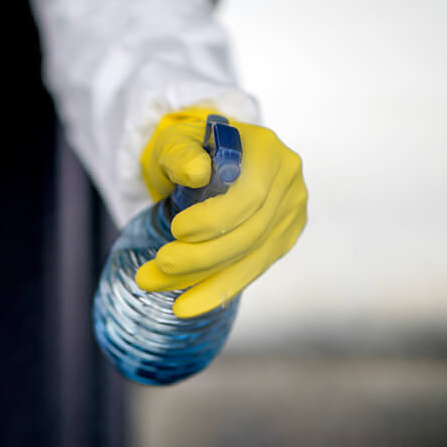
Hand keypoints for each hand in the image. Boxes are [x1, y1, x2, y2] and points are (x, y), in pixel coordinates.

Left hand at [136, 106, 307, 317]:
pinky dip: (216, 291)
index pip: (250, 196)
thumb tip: (195, 172)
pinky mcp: (282, 239)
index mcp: (267, 151)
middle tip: (156, 268)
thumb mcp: (175, 141)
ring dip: (201, 281)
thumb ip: (181, 153)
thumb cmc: (188, 150)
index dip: (215, 220)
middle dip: (200, 258)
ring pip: (250, 259)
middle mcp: (288, 182)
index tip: (176, 230)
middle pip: (250, 233)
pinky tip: (185, 305)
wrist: (203, 160)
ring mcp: (290, 214)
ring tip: (155, 286)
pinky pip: (250, 271)